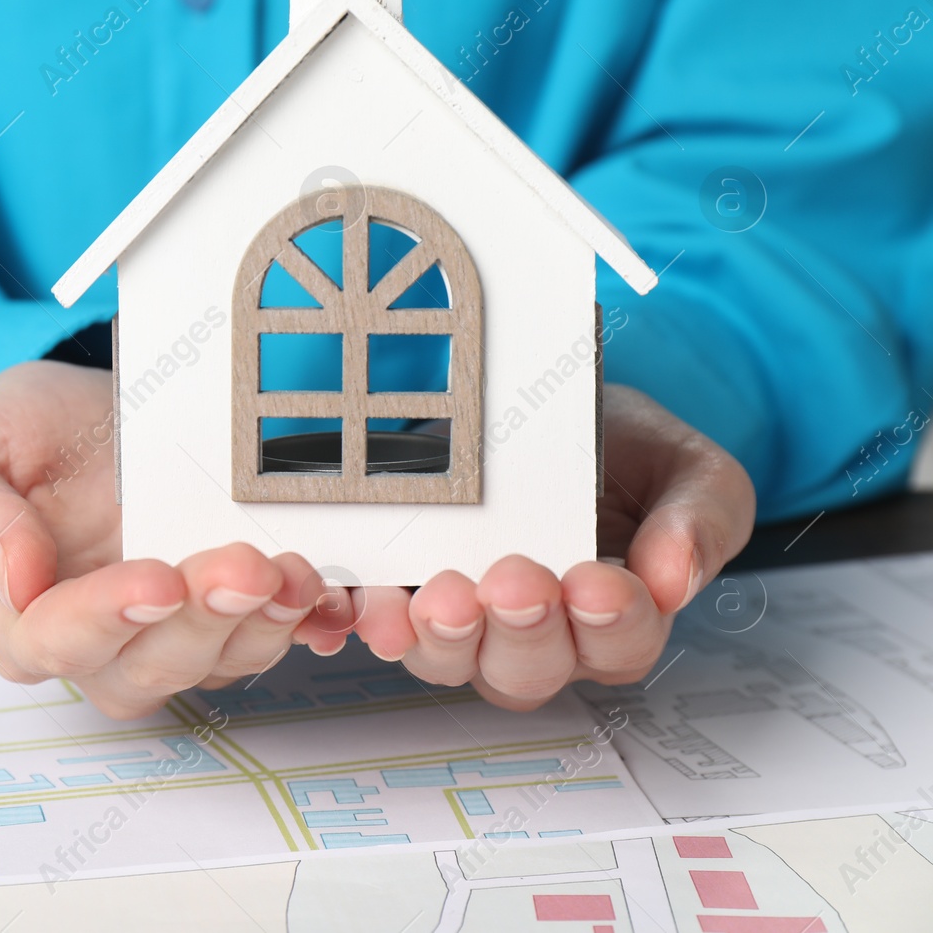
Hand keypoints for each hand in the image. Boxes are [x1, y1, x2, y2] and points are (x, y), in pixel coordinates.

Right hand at [0, 361, 347, 718]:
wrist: (88, 407)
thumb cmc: (15, 434)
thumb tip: (11, 579)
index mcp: (20, 616)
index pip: (54, 641)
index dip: (105, 618)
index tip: (155, 580)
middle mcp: (98, 644)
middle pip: (146, 669)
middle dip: (201, 624)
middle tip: (243, 568)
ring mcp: (170, 633)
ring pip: (215, 662)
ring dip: (261, 626)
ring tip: (293, 573)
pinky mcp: (229, 614)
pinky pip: (271, 638)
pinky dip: (306, 622)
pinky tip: (329, 595)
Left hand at [346, 383, 755, 708]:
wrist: (540, 406)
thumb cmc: (618, 449)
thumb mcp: (687, 469)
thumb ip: (702, 521)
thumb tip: (678, 578)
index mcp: (616, 620)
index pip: (621, 645)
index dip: (612, 623)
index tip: (596, 584)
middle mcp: (539, 639)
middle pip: (530, 669)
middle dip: (521, 631)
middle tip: (513, 583)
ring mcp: (466, 624)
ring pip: (453, 661)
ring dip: (444, 637)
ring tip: (442, 597)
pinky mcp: (406, 593)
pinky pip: (386, 624)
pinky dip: (375, 618)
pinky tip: (372, 603)